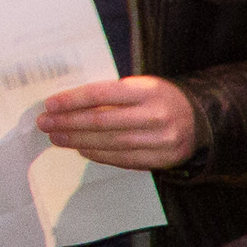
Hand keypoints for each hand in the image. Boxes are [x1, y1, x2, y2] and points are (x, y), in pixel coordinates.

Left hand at [38, 73, 202, 168]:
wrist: (200, 119)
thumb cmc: (161, 99)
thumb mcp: (141, 87)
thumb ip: (112, 96)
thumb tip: (70, 107)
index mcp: (148, 90)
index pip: (101, 94)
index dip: (72, 100)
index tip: (50, 104)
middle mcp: (155, 115)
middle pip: (101, 121)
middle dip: (68, 123)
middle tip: (46, 124)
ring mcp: (160, 140)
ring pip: (109, 143)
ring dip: (78, 141)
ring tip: (58, 138)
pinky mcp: (161, 159)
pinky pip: (122, 159)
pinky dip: (98, 155)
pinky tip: (82, 149)